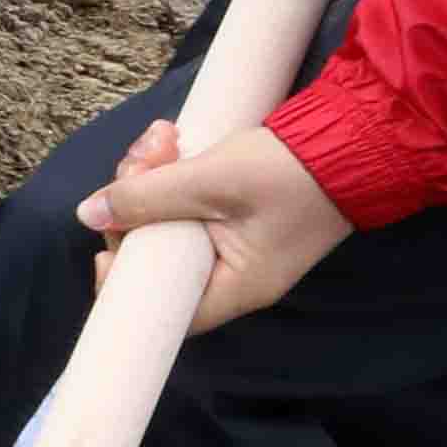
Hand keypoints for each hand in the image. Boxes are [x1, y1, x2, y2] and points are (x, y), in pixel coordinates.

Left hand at [78, 116, 357, 330]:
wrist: (356, 138)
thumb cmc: (292, 170)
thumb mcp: (213, 180)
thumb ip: (149, 198)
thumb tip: (90, 215)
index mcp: (235, 286)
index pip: (165, 309)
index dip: (125, 280)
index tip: (105, 245)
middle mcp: (233, 273)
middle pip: (156, 251)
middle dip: (134, 200)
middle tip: (143, 157)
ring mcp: (232, 242)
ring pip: (164, 218)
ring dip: (150, 174)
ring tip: (162, 137)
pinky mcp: (230, 213)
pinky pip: (183, 200)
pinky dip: (170, 170)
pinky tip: (169, 137)